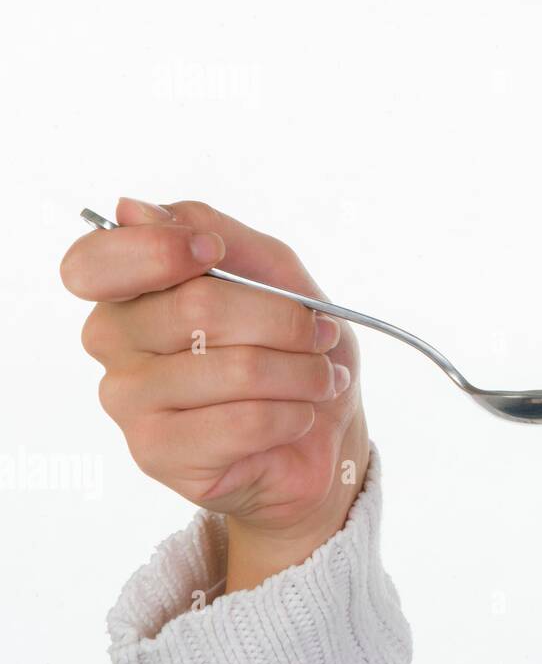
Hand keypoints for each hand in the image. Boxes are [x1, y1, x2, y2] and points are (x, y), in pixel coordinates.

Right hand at [60, 197, 370, 590]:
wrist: (324, 435)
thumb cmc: (295, 350)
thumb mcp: (274, 273)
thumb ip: (216, 233)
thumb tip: (132, 210)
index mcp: (131, 289)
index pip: (95, 262)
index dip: (156, 251)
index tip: (214, 254)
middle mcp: (113, 342)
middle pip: (196, 307)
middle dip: (285, 321)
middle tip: (319, 337)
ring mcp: (126, 401)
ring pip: (233, 368)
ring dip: (302, 373)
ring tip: (320, 380)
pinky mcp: (156, 453)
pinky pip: (242, 421)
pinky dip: (293, 415)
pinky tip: (298, 417)